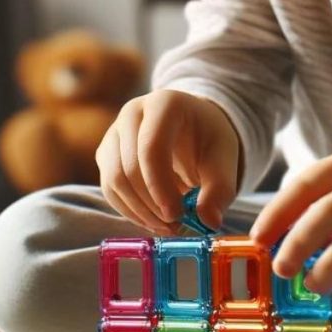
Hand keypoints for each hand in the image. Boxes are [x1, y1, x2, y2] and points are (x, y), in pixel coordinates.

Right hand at [95, 89, 240, 233]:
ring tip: (167, 226)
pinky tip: (153, 221)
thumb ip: (220, 189)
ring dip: (139, 212)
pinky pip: (109, 189)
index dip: (160, 186)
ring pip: (114, 181)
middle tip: (176, 225)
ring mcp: (114, 132)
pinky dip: (130, 211)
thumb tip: (209, 221)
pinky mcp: (107, 154)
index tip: (177, 215)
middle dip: (151, 204)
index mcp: (165, 104)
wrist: (193, 128)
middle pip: (128, 167)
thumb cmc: (208, 139)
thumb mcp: (224, 159)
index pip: (151, 147)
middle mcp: (132, 113)